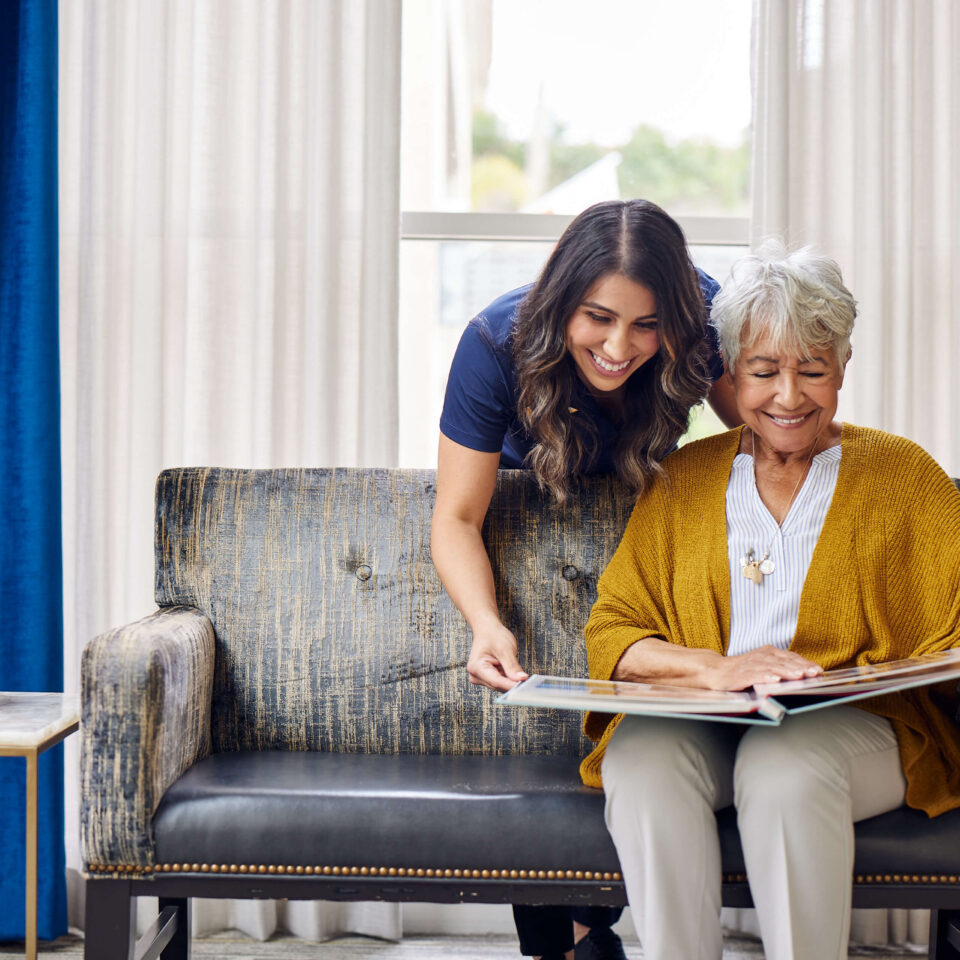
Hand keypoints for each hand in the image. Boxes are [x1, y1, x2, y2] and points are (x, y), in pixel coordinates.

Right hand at [467, 625, 528, 691]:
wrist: (487, 630)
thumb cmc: (493, 636)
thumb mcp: (505, 649)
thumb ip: (512, 666)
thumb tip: (522, 679)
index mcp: (476, 667)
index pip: (496, 681)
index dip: (511, 685)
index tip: (526, 686)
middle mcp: (476, 675)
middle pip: (498, 685)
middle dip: (513, 684)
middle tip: (530, 683)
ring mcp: (481, 678)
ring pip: (501, 686)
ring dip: (512, 682)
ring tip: (524, 678)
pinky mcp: (488, 678)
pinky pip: (502, 683)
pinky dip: (510, 680)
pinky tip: (517, 676)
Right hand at [705, 646, 821, 691]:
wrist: (717, 671)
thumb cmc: (744, 670)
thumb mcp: (764, 666)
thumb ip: (781, 668)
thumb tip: (805, 674)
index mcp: (769, 652)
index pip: (791, 657)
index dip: (805, 663)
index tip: (819, 671)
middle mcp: (762, 656)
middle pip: (784, 661)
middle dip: (800, 667)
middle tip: (814, 673)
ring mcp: (751, 664)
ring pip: (772, 667)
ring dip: (786, 671)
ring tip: (799, 676)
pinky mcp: (741, 674)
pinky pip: (755, 675)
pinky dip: (765, 677)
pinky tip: (774, 680)